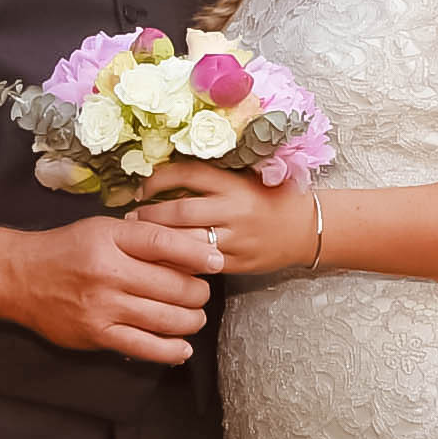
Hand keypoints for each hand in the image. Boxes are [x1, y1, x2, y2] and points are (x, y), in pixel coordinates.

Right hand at [0, 208, 225, 360]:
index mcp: (111, 239)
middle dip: (198, 292)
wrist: (20, 277)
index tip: (217, 262)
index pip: (165, 244)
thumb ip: (143, 238)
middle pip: (174, 286)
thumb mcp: (103, 229)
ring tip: (195, 317)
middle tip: (201, 293)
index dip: (198, 254)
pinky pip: (144, 347)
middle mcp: (108, 272)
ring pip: (166, 318)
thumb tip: (194, 248)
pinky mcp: (96, 334)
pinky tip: (182, 348)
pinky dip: (170, 350)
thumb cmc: (67, 250)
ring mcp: (103, 306)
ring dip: (191, 320)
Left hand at [133, 157, 302, 278]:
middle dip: (149, 215)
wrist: (306, 228)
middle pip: (180, 211)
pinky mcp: (238, 262)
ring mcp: (236, 239)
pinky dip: (177, 261)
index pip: (186, 174)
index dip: (157, 179)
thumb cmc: (271, 199)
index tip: (141, 188)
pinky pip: (199, 264)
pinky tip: (163, 259)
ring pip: (186, 240)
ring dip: (158, 240)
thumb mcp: (244, 179)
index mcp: (234, 183)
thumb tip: (164, 180)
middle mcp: (234, 210)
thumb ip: (211, 180)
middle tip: (131, 218)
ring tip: (140, 240)